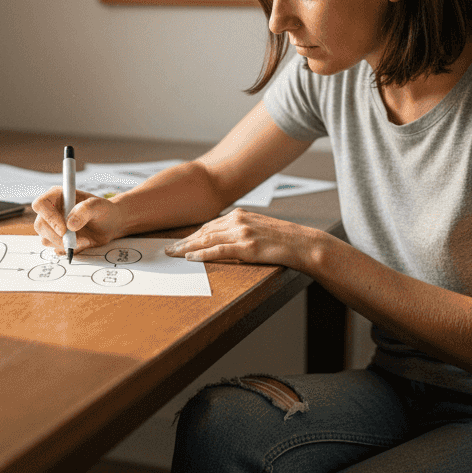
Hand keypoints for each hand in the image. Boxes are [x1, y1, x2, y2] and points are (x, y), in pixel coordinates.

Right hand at [31, 187, 127, 252]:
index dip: (48, 217)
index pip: (40, 204)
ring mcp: (52, 226)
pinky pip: (55, 249)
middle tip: (75, 241)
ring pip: (45, 239)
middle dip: (57, 237)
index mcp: (57, 196)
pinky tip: (82, 243)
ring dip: (64, 244)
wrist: (109, 224)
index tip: (64, 229)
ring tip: (84, 240)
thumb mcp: (98, 206)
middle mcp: (51, 211)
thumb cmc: (103, 210)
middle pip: (40, 225)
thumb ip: (84, 210)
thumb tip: (70, 225)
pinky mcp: (57, 239)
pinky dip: (68, 250)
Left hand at [163, 208, 321, 270]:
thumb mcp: (258, 228)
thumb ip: (240, 230)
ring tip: (174, 254)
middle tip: (169, 249)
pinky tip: (191, 257)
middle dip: (184, 241)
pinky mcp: (247, 247)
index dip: (192, 234)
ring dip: (187, 248)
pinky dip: (202, 254)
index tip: (180, 241)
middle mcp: (239, 220)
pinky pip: (219, 251)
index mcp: (240, 214)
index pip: (209, 225)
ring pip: (207, 240)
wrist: (303, 243)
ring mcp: (242, 233)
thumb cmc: (282, 239)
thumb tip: (223, 239)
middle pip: (204, 231)